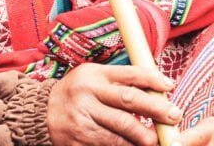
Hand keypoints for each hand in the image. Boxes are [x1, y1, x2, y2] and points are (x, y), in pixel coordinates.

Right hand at [46, 63, 180, 145]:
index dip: (152, 80)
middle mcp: (88, 96)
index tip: (170, 86)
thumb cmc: (77, 91)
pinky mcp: (77, 142)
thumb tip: (159, 87)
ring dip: (141, 137)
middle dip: (154, 110)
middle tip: (173, 116)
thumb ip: (122, 80)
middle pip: (128, 102)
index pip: (129, 75)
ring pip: (119, 130)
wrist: (39, 113)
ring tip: (157, 139)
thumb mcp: (95, 76)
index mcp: (95, 76)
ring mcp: (81, 120)